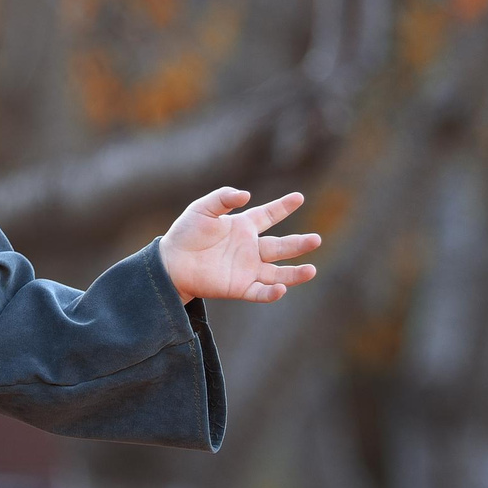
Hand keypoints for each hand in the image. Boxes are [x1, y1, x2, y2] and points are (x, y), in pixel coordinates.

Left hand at [158, 189, 319, 304]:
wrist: (170, 263)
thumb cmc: (185, 233)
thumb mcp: (202, 209)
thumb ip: (223, 198)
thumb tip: (246, 195)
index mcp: (243, 227)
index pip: (269, 215)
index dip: (283, 207)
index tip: (299, 198)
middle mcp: (250, 249)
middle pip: (281, 247)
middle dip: (299, 244)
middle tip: (317, 239)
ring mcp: (246, 270)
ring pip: (277, 273)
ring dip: (294, 274)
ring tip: (312, 271)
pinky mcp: (239, 287)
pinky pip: (259, 292)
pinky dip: (271, 292)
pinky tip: (281, 288)